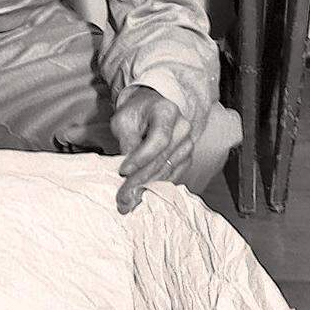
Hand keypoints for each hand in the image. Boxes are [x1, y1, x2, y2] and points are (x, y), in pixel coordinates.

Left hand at [111, 85, 195, 212]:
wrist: (149, 109)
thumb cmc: (135, 113)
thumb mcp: (123, 120)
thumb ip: (126, 141)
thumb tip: (128, 170)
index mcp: (167, 112)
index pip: (159, 139)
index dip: (141, 158)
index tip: (123, 171)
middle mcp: (182, 128)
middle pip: (163, 159)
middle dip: (140, 180)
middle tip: (122, 196)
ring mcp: (187, 144)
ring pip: (167, 171)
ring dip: (146, 187)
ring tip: (127, 200)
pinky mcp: (186, 158)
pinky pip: (172, 176)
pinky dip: (156, 186)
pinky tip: (140, 194)